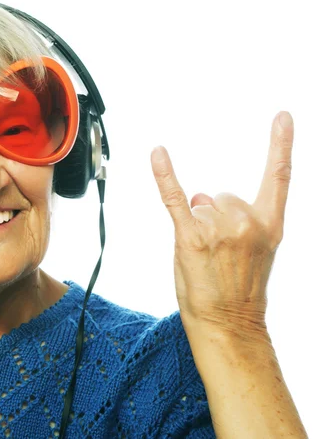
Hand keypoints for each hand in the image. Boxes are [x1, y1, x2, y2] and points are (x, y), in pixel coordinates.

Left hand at [151, 111, 293, 340]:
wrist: (229, 325)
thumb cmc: (240, 291)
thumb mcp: (254, 252)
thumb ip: (236, 219)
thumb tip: (203, 197)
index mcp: (270, 224)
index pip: (278, 176)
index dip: (281, 144)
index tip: (282, 117)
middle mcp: (247, 222)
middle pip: (220, 196)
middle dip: (213, 217)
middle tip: (218, 251)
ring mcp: (219, 229)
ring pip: (199, 204)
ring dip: (197, 224)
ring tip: (205, 256)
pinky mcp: (190, 237)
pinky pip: (174, 198)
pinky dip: (164, 175)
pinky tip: (158, 154)